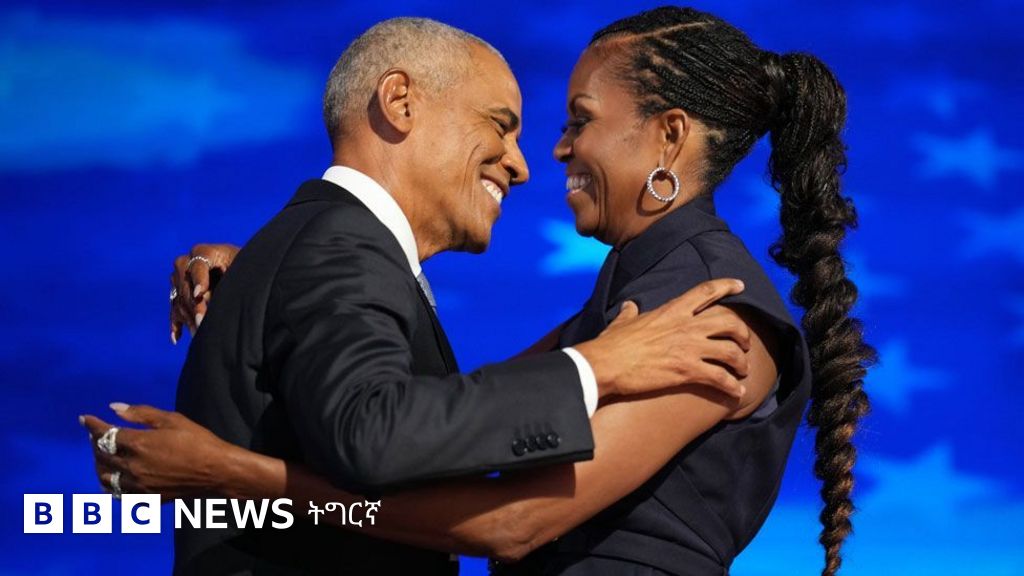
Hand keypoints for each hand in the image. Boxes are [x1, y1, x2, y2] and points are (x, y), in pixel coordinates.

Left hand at [81, 404, 231, 500]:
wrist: (216, 472)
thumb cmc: (198, 441)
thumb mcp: (172, 420)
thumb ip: (141, 413)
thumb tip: (114, 408)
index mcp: (138, 443)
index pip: (104, 433)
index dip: (92, 424)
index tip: (84, 418)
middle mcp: (132, 466)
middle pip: (101, 454)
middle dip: (94, 442)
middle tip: (95, 434)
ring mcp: (137, 484)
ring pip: (104, 475)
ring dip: (98, 463)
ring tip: (102, 455)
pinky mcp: (144, 497)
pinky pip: (116, 492)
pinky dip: (109, 483)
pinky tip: (111, 477)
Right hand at [170, 243, 239, 343]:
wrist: (243, 271)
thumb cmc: (246, 268)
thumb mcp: (242, 269)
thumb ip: (229, 280)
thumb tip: (214, 299)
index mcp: (206, 252)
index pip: (198, 265)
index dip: (199, 280)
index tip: (199, 295)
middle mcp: (188, 262)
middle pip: (185, 284)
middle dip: (195, 305)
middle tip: (202, 322)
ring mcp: (180, 278)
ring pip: (180, 299)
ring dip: (189, 317)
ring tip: (199, 334)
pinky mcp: (178, 293)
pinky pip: (174, 309)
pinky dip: (176, 324)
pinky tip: (177, 338)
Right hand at [574, 279, 750, 399]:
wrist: (606, 364)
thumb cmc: (612, 344)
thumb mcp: (623, 322)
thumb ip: (630, 312)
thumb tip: (629, 305)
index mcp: (672, 310)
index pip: (706, 291)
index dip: (727, 285)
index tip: (740, 285)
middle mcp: (686, 326)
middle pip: (729, 322)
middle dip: (743, 333)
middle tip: (745, 343)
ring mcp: (689, 348)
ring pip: (731, 351)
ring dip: (742, 362)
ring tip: (743, 370)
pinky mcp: (687, 371)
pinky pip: (721, 378)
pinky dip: (733, 386)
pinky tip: (737, 392)